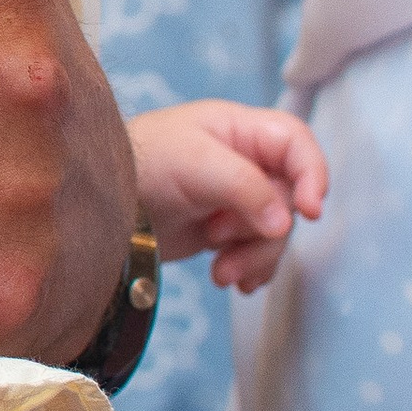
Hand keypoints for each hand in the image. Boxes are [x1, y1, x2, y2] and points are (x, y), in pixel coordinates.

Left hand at [130, 98, 327, 290]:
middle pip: (288, 198)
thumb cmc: (141, 164)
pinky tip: (229, 280)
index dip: (313, 174)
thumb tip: (286, 222)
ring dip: (254, 257)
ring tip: (222, 272)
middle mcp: (244, 163)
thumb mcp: (194, 164)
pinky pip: (257, 253)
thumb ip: (245, 187)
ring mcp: (235, 200)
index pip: (297, 145)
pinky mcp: (222, 232)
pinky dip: (248, 269)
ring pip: (274, 232)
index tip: (310, 211)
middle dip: (263, 230)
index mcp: (240, 130)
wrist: (98, 206)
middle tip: (220, 238)